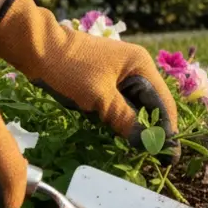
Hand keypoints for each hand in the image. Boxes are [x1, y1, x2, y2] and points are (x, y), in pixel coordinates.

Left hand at [0, 0, 179, 161]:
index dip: (167, 131)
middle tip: (157, 159)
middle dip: (155, 130)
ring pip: (137, 105)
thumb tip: (149, 144)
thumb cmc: (69, 70)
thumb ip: (126, 121)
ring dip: (139, 125)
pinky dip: (124, 118)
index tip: (170, 158)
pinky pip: (123, 102)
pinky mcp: (107, 79)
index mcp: (141, 66)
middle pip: (153, 104)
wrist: (36, 48)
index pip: (163, 103)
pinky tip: (124, 134)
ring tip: (144, 151)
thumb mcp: (99, 98)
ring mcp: (122, 73)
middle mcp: (137, 67)